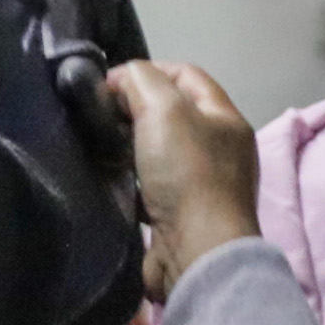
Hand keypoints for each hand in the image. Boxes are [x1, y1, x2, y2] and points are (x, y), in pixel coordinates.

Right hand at [111, 59, 261, 296]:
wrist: (195, 254)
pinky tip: (109, 181)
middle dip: (134, 110)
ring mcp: (202, 187)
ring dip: (129, 147)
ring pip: (159, 153)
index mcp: (224, 118)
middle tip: (100, 116)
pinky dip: (130, 182)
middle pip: (171, 115)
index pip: (186, 75)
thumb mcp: (164, 108)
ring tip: (99, 146)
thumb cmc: (186, 174)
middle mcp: (219, 150)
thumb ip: (140, 81)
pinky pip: (151, 189)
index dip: (147, 70)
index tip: (108, 84)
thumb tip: (121, 81)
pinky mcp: (181, 218)